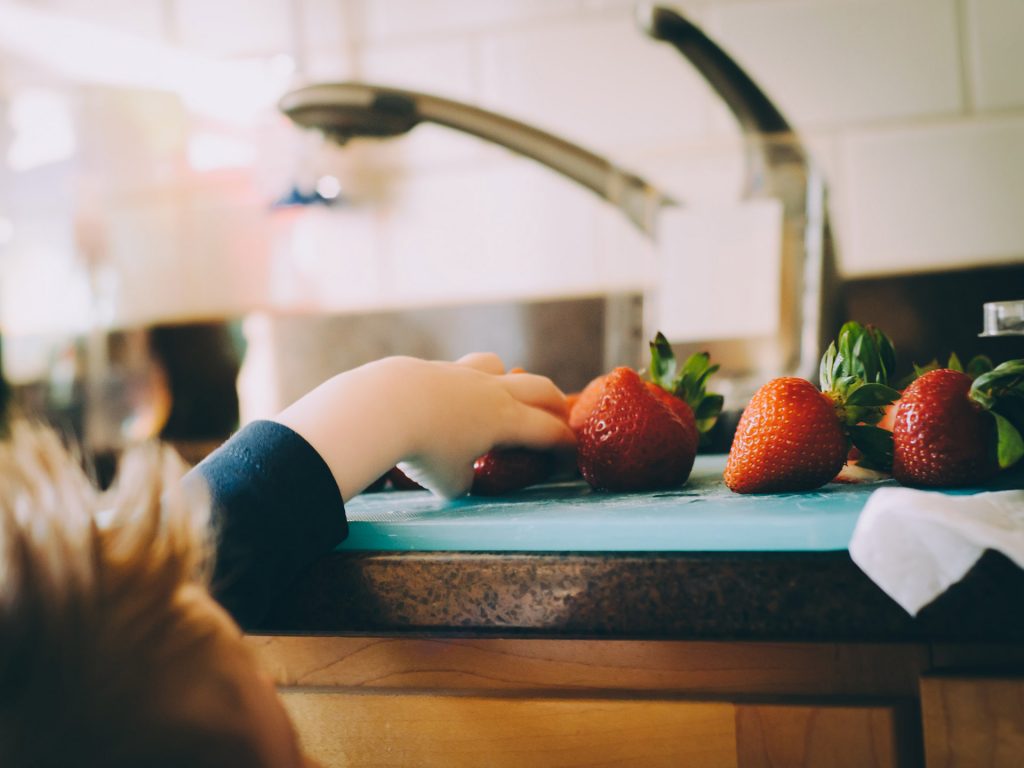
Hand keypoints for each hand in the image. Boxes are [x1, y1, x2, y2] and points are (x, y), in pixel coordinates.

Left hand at [274, 354, 573, 499]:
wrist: (383, 407)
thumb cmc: (423, 450)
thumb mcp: (450, 483)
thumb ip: (464, 481)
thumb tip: (461, 478)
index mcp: (506, 420)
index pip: (549, 431)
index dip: (565, 445)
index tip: (571, 456)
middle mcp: (492, 391)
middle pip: (539, 388)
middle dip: (554, 404)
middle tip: (559, 417)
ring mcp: (462, 374)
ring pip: (499, 366)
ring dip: (509, 380)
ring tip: (503, 396)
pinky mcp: (434, 368)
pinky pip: (460, 371)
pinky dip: (466, 384)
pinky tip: (450, 399)